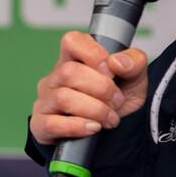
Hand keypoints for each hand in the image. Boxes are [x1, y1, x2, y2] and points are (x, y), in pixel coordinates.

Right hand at [30, 31, 148, 145]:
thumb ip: (134, 62)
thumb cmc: (116, 101)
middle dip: (102, 89)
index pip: (72, 41)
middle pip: (69, 72)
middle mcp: (55, 77)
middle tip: (117, 101)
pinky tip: (93, 128)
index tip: (111, 71)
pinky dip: (78, 126)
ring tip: (110, 118)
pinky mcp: (41, 125)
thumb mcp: (135, 79)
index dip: (94, 54)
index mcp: (74, 59)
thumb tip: (117, 62)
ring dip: (95, 111)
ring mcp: (45, 100)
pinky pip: (53, 124)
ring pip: (63, 98)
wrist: (114, 135)